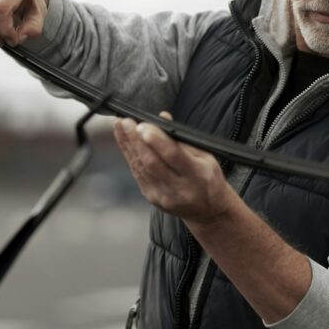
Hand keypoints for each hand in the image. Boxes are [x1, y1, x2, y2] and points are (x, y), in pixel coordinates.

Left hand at [113, 113, 237, 223]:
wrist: (208, 210)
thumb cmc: (207, 177)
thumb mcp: (205, 155)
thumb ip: (182, 139)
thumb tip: (162, 118)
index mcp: (198, 174)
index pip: (173, 155)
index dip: (156, 140)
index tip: (142, 125)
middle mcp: (181, 188)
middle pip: (152, 162)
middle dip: (136, 140)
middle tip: (125, 121)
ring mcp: (165, 196)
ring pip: (142, 168)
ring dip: (128, 146)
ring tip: (120, 127)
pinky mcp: (153, 199)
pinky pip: (138, 175)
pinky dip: (130, 157)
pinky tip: (125, 144)